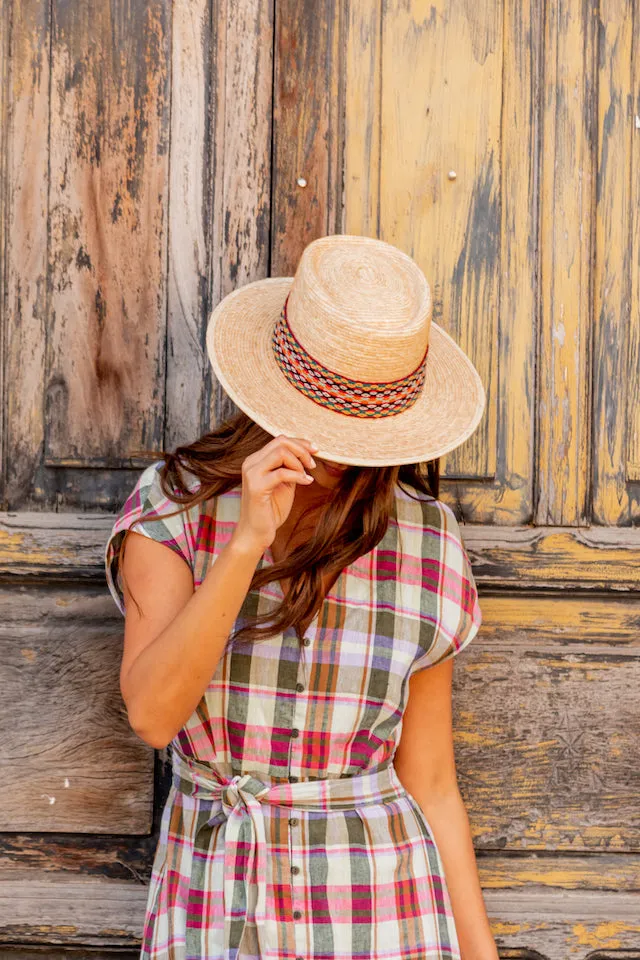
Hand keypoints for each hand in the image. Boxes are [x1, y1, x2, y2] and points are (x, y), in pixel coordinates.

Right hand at [232, 435, 317, 553]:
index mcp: (256, 460)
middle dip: (302, 450)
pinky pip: (282, 473)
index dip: (300, 443)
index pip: (279, 440)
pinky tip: (306, 482)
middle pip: (280, 442)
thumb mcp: (284, 484)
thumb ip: (291, 468)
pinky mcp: (256, 487)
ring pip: (280, 452)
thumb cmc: (270, 510)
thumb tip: (307, 454)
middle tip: (313, 464)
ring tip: (306, 475)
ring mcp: (252, 474)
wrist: (255, 533)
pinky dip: (298, 476)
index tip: (315, 451)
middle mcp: (251, 463)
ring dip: (299, 462)